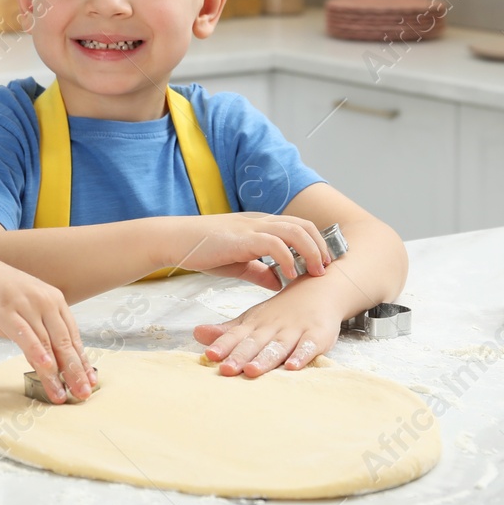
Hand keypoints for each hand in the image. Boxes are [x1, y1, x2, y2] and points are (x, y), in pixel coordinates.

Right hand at [0, 254, 95, 404]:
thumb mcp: (27, 305)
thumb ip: (40, 326)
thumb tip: (51, 355)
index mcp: (54, 300)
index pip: (73, 335)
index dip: (82, 360)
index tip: (90, 380)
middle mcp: (45, 302)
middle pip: (65, 342)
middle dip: (76, 371)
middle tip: (83, 394)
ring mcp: (26, 306)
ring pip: (47, 344)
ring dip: (56, 373)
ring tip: (63, 394)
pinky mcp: (6, 312)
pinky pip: (26, 337)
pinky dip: (37, 354)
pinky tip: (45, 369)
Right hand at [165, 212, 330, 281]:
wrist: (178, 240)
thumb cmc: (205, 250)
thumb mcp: (239, 263)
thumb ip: (260, 271)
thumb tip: (279, 283)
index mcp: (262, 225)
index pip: (300, 226)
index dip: (316, 244)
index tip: (323, 265)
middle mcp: (261, 221)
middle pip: (304, 225)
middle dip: (320, 247)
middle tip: (325, 270)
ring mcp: (252, 227)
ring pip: (295, 230)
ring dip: (310, 251)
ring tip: (314, 272)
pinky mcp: (243, 237)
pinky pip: (274, 243)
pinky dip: (287, 258)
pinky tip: (289, 275)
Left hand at [192, 276, 344, 377]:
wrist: (319, 289)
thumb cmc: (281, 311)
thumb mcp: (252, 319)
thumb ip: (227, 331)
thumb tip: (196, 333)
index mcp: (255, 323)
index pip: (236, 336)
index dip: (223, 345)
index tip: (209, 355)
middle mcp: (273, 326)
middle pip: (254, 343)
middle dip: (240, 356)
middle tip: (226, 369)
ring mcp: (295, 330)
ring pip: (278, 346)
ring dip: (265, 358)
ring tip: (252, 370)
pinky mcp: (318, 334)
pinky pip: (309, 346)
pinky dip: (302, 356)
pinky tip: (293, 367)